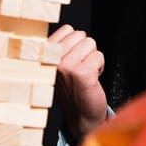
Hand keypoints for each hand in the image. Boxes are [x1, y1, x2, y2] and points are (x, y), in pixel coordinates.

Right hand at [50, 24, 106, 141]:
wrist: (81, 116)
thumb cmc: (72, 90)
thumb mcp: (59, 65)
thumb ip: (61, 47)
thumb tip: (70, 30)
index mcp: (46, 54)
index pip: (67, 29)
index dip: (76, 43)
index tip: (72, 59)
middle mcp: (53, 59)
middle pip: (81, 35)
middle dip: (85, 50)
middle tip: (80, 68)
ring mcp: (66, 66)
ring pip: (91, 44)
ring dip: (93, 58)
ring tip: (86, 73)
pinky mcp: (82, 74)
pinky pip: (99, 57)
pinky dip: (100, 67)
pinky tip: (92, 79)